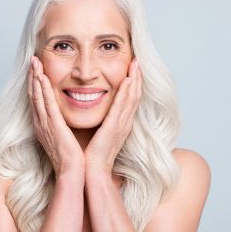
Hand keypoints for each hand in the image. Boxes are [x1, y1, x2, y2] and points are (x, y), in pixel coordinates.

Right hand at [28, 56, 84, 176]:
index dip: (35, 83)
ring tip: (34, 62)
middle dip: (32, 75)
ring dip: (35, 77)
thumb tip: (65, 114)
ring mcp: (45, 124)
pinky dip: (43, 90)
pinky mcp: (53, 126)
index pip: (37, 99)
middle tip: (32, 59)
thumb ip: (61, 123)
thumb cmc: (70, 156)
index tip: (36, 68)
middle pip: (33, 94)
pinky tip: (42, 78)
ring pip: (37, 96)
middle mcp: (41, 122)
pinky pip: (47, 104)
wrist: (71, 172)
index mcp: (43, 124)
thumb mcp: (63, 136)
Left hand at [84, 58, 141, 173]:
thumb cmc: (94, 153)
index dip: (133, 83)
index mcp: (121, 123)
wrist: (93, 170)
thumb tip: (100, 110)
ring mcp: (121, 125)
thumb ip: (104, 121)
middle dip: (137, 77)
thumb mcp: (101, 133)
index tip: (132, 68)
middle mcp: (125, 122)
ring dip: (134, 80)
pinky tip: (127, 81)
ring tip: (135, 64)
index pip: (130, 99)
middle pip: (135, 95)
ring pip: (131, 98)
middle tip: (137, 61)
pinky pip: (122, 107)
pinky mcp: (114, 128)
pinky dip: (126, 93)